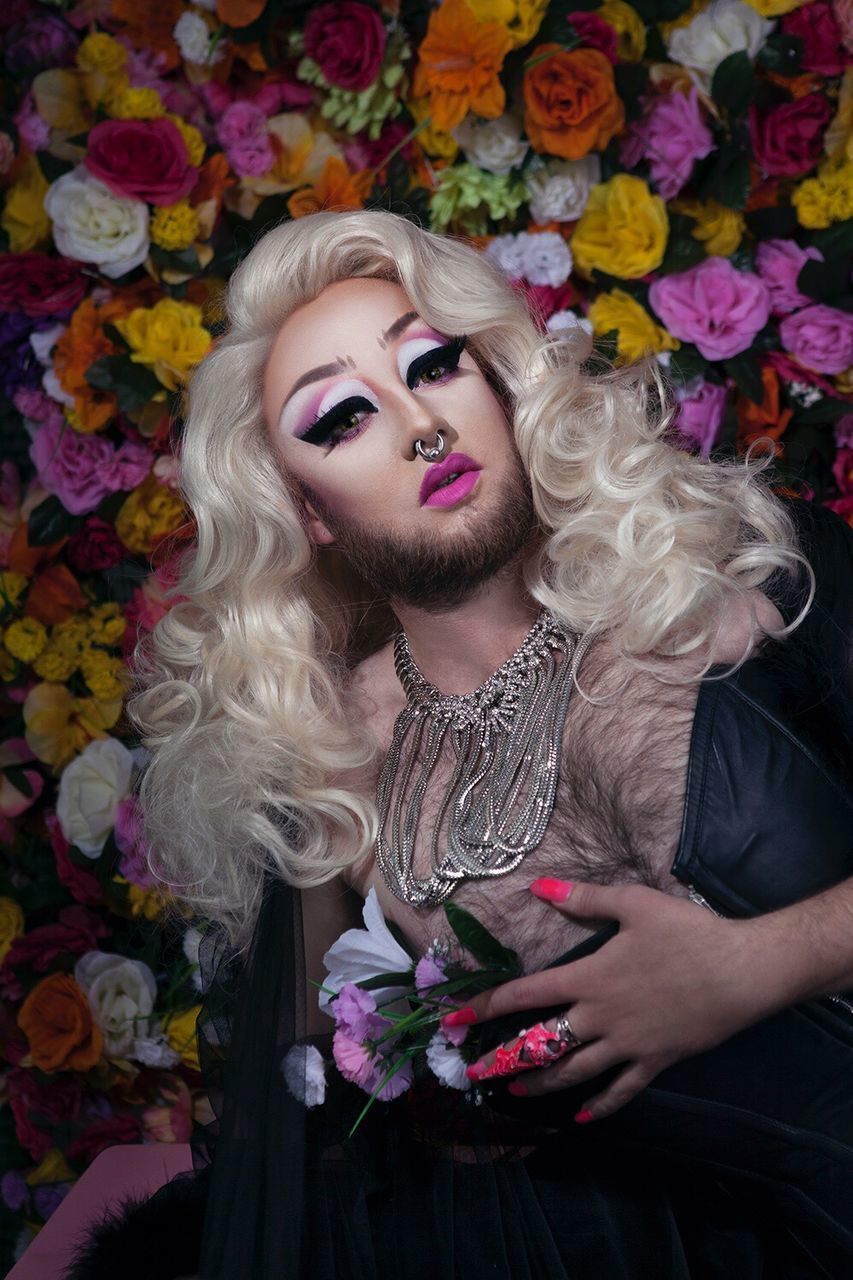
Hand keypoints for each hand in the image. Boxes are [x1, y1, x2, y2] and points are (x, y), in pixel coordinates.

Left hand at [446, 879, 790, 1122]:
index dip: (486, 1006)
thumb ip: (583, 898)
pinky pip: (621, 1091)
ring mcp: (627, 1045)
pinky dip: (599, 1107)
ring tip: (515, 1093)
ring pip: (574, 1072)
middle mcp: (600, 1017)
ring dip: (541, 1084)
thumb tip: (538, 887)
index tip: (454, 1018)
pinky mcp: (655, 1061)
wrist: (740, 972)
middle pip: (543, 1043)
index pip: (526, 994)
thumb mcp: (633, 903)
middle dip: (505, 1059)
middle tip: (475, 1072)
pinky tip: (581, 1118)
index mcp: (590, 978)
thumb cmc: (686, 933)